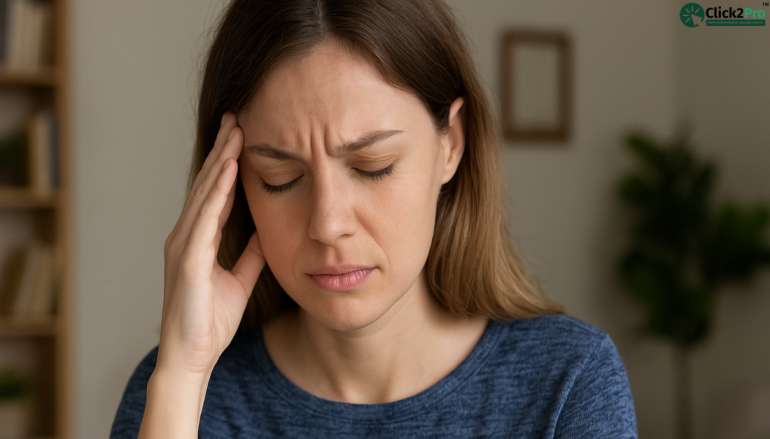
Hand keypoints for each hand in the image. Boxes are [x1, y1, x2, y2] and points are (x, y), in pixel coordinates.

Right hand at [157, 112, 264, 374]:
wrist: (192, 356)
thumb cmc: (210, 321)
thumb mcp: (239, 280)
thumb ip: (249, 254)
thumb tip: (263, 231)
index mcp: (199, 239)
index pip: (216, 192)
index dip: (229, 163)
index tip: (242, 135)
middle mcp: (187, 235)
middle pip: (208, 184)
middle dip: (223, 150)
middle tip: (237, 117)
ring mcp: (184, 245)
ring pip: (205, 193)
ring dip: (221, 161)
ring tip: (236, 131)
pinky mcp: (187, 259)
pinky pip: (205, 218)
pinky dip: (218, 192)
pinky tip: (230, 170)